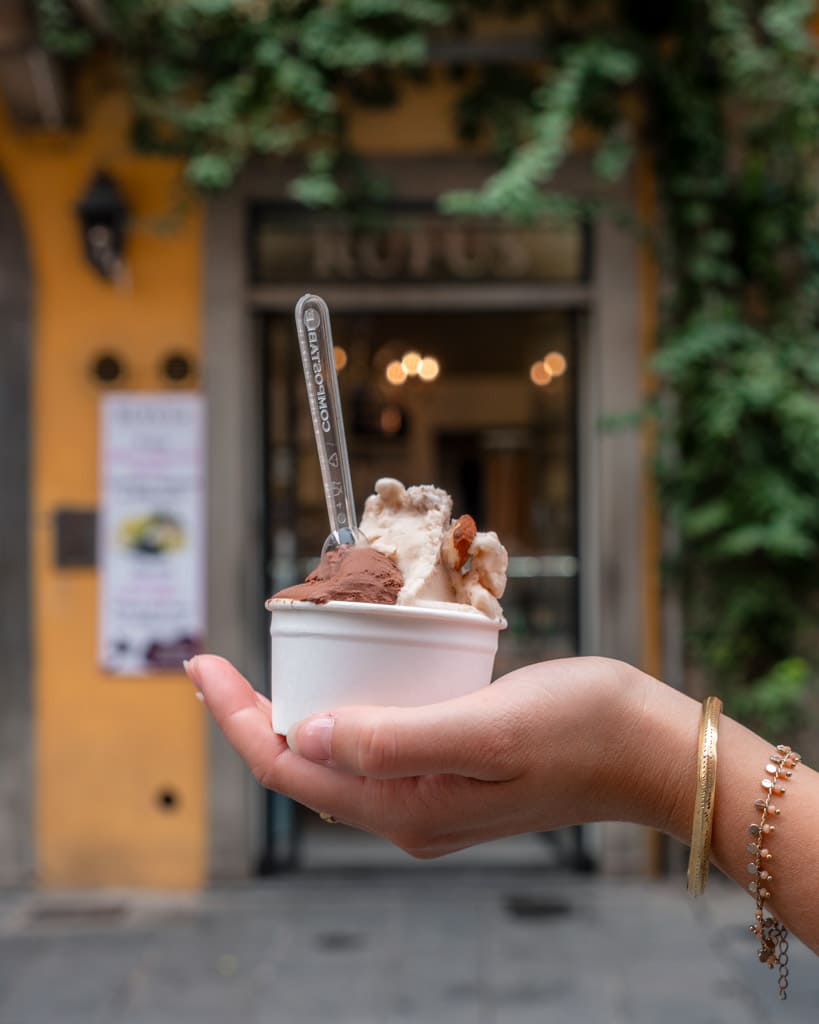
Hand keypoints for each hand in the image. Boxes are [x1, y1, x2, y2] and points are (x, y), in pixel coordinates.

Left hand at [187, 654, 651, 856]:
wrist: (649, 748)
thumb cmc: (580, 730)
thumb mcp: (485, 728)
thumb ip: (394, 740)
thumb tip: (306, 735)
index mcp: (406, 809)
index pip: (292, 767)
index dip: (237, 719)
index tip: (202, 666)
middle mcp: (409, 813)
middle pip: (306, 766)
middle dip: (254, 718)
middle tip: (220, 665)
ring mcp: (431, 797)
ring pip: (339, 755)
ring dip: (296, 712)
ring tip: (267, 667)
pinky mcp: (453, 772)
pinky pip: (377, 745)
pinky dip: (346, 709)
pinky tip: (345, 674)